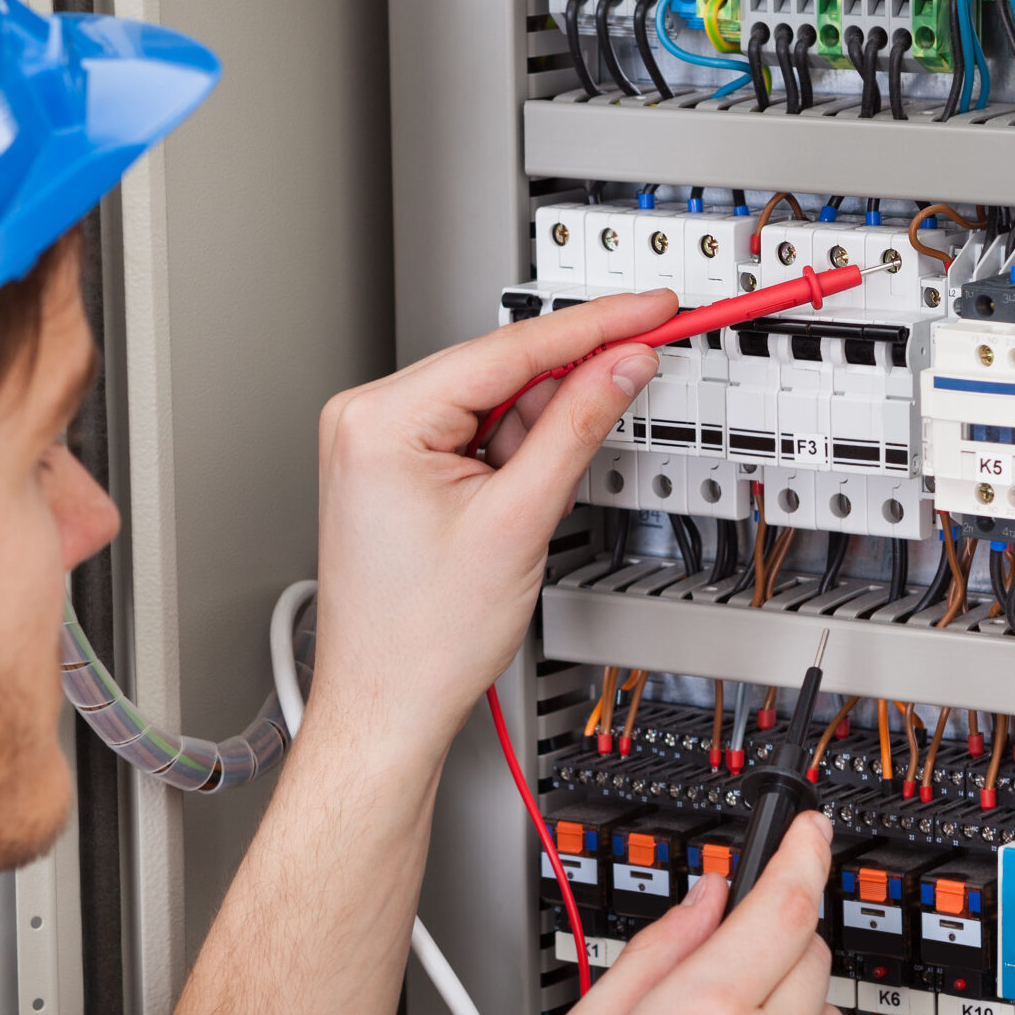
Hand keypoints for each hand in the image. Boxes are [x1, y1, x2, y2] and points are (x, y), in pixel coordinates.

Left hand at [309, 291, 674, 763]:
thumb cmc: (422, 640)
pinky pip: (470, 434)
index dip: (595, 325)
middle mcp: (364, 419)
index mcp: (380, 420)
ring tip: (532, 507)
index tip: (650, 308)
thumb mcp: (520, 520)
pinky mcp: (391, 468)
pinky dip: (511, 456)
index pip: (509, 348)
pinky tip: (518, 500)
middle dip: (568, 387)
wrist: (388, 706)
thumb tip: (621, 365)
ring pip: (491, 404)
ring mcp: (373, 442)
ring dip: (536, 436)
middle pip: (499, 369)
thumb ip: (577, 427)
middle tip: (638, 377)